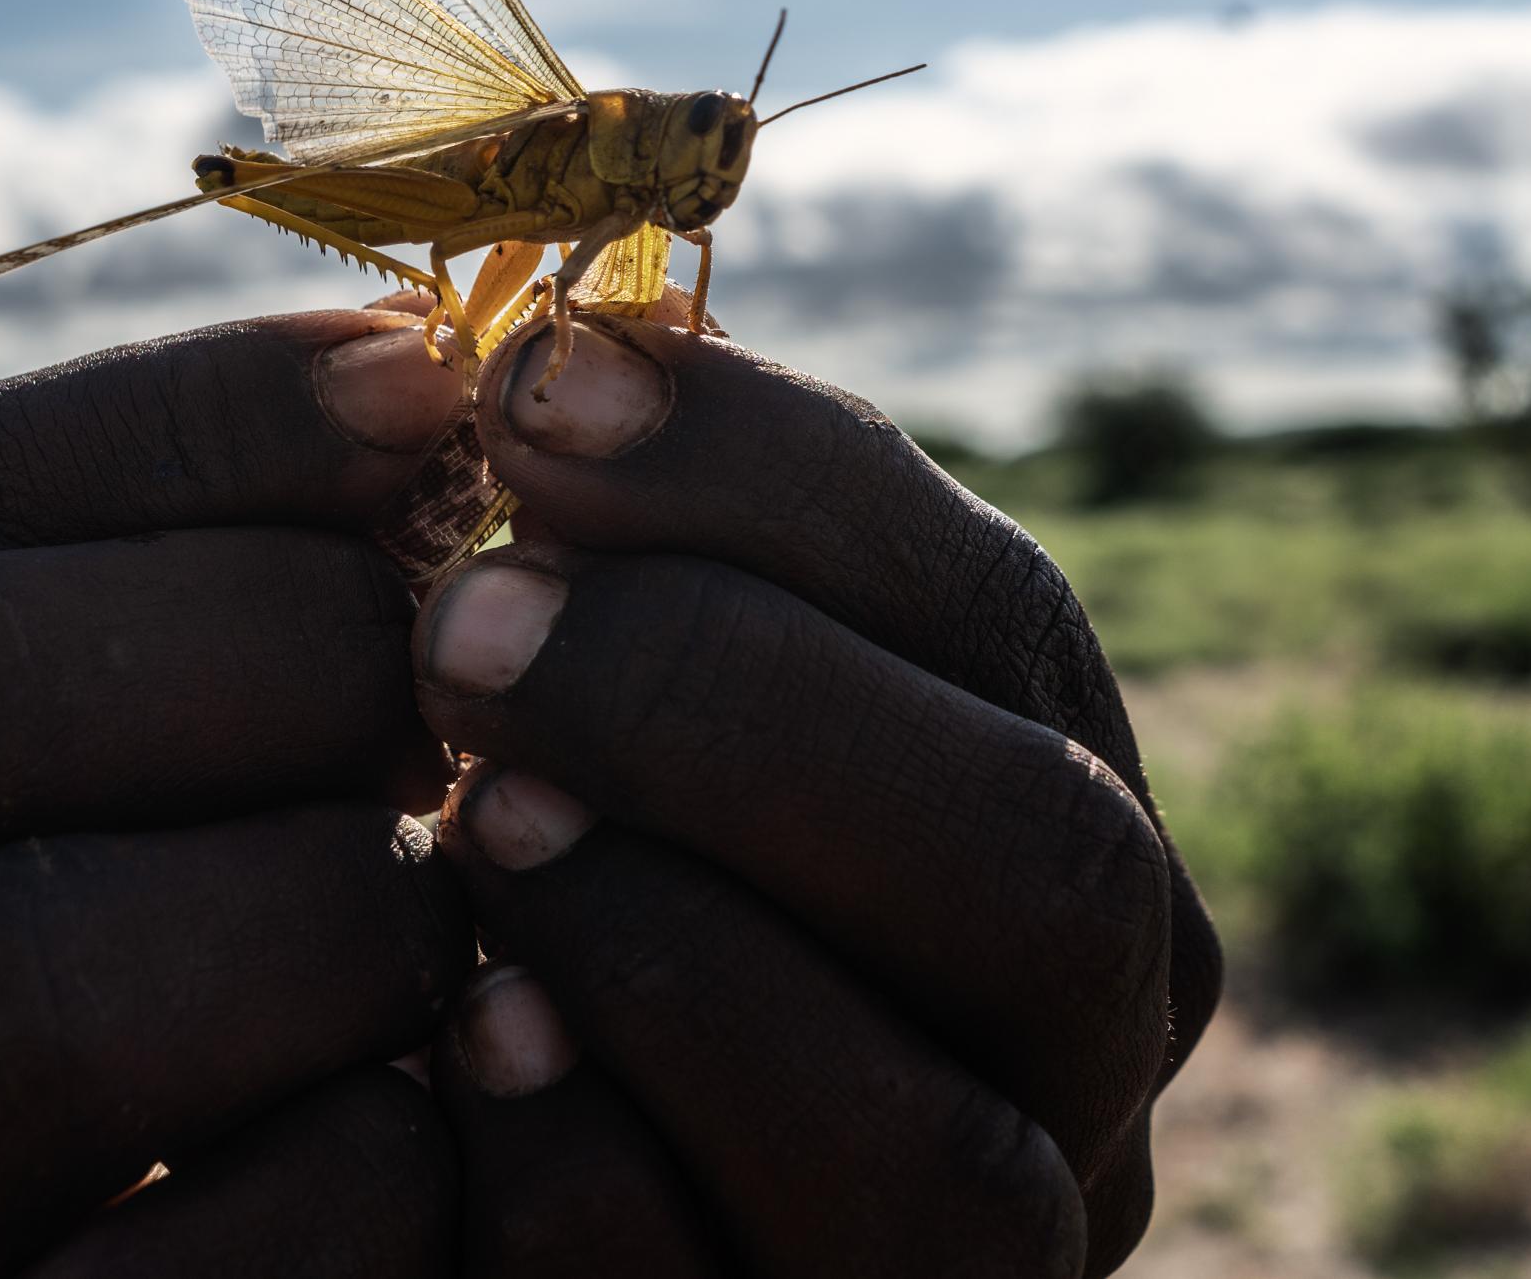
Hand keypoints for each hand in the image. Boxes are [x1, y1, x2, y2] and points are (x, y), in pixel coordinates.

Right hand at [0, 310, 477, 1276]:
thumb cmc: (165, 1020)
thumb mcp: (106, 775)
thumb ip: (180, 587)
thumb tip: (402, 377)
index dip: (179, 419)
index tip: (426, 389)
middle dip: (276, 646)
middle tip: (461, 688)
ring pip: (44, 974)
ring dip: (341, 911)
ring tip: (449, 917)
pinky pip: (204, 1256)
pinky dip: (386, 1168)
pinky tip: (437, 1134)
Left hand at [412, 313, 1221, 1277]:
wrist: (507, 1191)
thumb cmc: (570, 880)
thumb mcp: (642, 699)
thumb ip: (659, 559)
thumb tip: (567, 343)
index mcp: (1051, 808)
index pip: (993, 615)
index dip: (768, 483)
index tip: (531, 393)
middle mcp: (1079, 1045)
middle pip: (1046, 866)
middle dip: (738, 710)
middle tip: (464, 629)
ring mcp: (980, 1251)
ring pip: (933, 1148)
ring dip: (672, 952)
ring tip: (469, 830)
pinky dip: (576, 1165)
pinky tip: (451, 1056)